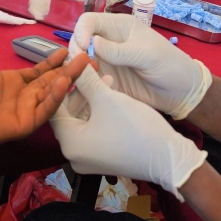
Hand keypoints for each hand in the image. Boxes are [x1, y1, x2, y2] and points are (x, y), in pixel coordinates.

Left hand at [0, 20, 88, 153]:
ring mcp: (25, 110)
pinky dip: (56, 97)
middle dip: (71, 69)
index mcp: (11, 82)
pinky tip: (64, 82)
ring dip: (69, 80)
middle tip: (90, 58)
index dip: (53, 62)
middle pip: (52, 81)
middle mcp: (22, 96)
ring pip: (53, 94)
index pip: (39, 72)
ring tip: (84, 66)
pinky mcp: (25, 123)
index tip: (68, 49)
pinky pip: (44, 109)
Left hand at [50, 67, 206, 200]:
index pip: (54, 108)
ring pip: (83, 121)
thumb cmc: (133, 128)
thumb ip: (86, 79)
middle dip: (81, 90)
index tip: (72, 65)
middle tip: (92, 69)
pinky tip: (111, 96)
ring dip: (92, 99)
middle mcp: (73, 155)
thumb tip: (72, 61)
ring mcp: (89, 159)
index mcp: (69, 143)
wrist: (167, 158)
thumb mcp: (107, 99)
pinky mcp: (103, 158)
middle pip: (69, 115)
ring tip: (107, 79)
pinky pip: (93, 131)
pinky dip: (99, 113)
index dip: (62, 84)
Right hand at [69, 12, 210, 118]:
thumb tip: (91, 42)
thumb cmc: (169, 65)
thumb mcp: (147, 55)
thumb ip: (120, 50)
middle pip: (79, 41)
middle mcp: (108, 42)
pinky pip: (87, 79)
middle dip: (76, 52)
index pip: (89, 21)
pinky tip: (90, 90)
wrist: (181, 92)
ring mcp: (105, 61)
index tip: (84, 47)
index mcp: (119, 27)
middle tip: (80, 68)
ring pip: (80, 61)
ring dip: (77, 69)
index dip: (81, 32)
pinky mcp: (106, 80)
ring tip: (84, 81)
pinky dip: (83, 83)